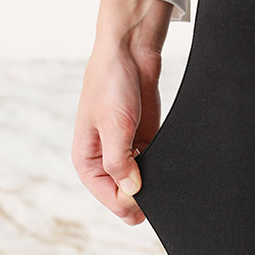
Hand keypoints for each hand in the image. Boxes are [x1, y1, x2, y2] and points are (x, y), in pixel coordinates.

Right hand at [71, 0, 172, 224]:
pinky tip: (167, 160)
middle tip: (158, 187)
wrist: (130, 53)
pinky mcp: (143, 144)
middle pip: (124, 195)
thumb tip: (131, 192)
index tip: (145, 195)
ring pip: (140, 184)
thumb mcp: (114, 124)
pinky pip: (154, 167)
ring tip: (162, 170)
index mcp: (87, 160)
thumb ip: (119, 161)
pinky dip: (161, 169)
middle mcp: (104, 161)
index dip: (127, 202)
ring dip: (153, 182)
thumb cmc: (110, 83)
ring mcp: (125, 154)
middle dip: (141, 196)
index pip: (107, 196)